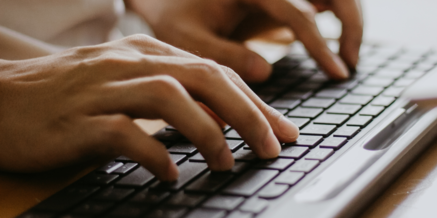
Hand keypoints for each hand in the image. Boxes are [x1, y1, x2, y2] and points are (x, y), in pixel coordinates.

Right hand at [0, 34, 298, 180]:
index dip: (256, 102)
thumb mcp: (128, 85)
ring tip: (226, 163)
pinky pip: (123, 133)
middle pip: (204, 77)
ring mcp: (101, 88)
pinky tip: (170, 176)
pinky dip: (154, 155)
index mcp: (147, 53)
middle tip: (272, 148)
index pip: (215, 71)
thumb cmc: (70, 95)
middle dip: (248, 113)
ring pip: (169, 97)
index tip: (284, 131)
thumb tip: (223, 121)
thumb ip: (173, 96)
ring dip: (208, 132)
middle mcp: (129, 63)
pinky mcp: (75, 121)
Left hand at [127, 0, 362, 81]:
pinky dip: (337, 18)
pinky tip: (332, 48)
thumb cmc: (175, 13)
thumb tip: (266, 71)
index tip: (338, 73)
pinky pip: (321, 1)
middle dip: (352, 23)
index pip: (298, 12)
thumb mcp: (187, 36)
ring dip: (350, 20)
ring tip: (346, 60)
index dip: (320, 45)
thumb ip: (225, 54)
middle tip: (349, 64)